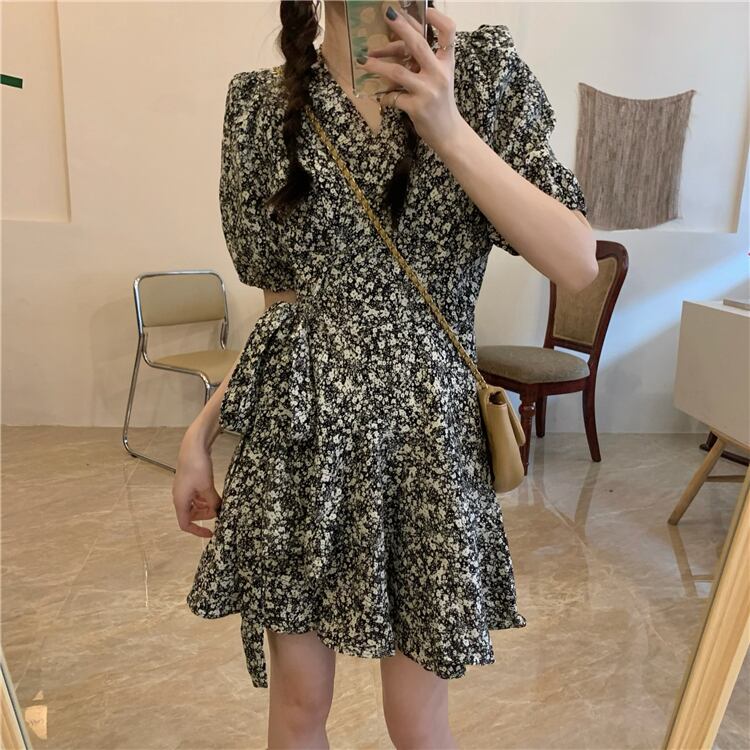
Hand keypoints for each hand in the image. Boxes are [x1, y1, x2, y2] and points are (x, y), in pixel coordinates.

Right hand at [172, 426, 222, 537]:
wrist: (193, 446)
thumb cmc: (197, 467)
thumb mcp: (207, 488)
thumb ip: (212, 502)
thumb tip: (218, 512)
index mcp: (180, 501)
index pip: (185, 524)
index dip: (198, 531)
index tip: (211, 533)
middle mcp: (180, 497)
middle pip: (191, 514)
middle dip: (205, 515)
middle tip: (219, 511)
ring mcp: (184, 489)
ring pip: (195, 505)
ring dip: (206, 506)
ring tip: (219, 502)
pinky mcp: (190, 481)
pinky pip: (196, 496)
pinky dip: (205, 498)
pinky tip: (215, 495)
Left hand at [360, 4, 463, 150]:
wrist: (449, 133)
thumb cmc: (441, 103)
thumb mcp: (440, 78)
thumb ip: (425, 61)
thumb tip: (398, 43)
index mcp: (446, 63)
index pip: (449, 32)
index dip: (437, 18)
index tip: (424, 8)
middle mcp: (439, 73)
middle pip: (418, 44)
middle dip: (401, 27)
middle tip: (387, 14)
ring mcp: (427, 91)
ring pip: (397, 72)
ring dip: (377, 65)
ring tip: (363, 60)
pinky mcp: (416, 107)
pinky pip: (393, 97)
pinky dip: (384, 97)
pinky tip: (381, 97)